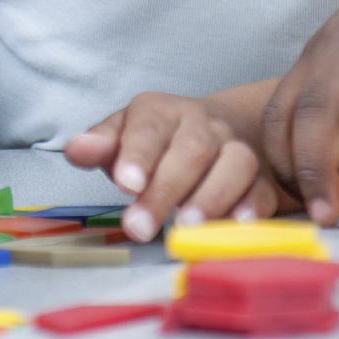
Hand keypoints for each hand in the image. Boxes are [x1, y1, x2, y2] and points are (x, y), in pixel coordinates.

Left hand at [66, 91, 285, 240]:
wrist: (216, 131)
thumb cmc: (158, 142)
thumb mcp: (124, 134)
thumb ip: (101, 144)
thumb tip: (76, 150)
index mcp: (164, 111)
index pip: (150, 126)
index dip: (138, 154)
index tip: (126, 184)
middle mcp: (204, 126)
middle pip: (191, 150)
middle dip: (165, 190)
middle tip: (139, 227)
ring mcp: (237, 150)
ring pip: (235, 164)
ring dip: (210, 197)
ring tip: (186, 226)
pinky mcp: (261, 180)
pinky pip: (262, 190)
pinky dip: (251, 209)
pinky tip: (235, 226)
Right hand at [260, 0, 338, 223]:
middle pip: (318, 108)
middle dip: (316, 168)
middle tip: (326, 217)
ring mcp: (319, 46)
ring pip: (286, 109)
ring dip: (290, 163)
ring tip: (310, 208)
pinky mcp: (305, 56)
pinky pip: (280, 105)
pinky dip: (281, 146)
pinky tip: (296, 179)